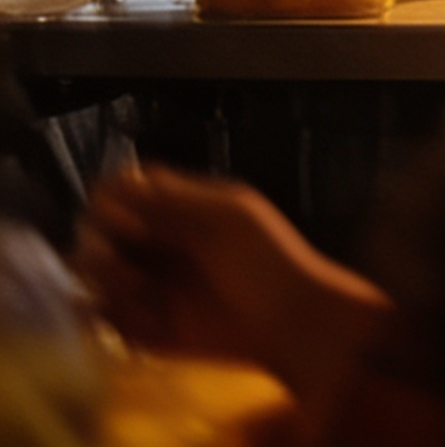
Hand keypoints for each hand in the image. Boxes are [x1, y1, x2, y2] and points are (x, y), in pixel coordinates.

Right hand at [78, 167, 388, 395]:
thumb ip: (174, 197)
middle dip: (100, 246)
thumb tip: (111, 188)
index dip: (111, 206)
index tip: (133, 226)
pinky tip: (141, 317)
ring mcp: (144, 282)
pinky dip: (109, 314)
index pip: (116, 193)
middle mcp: (153, 241)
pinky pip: (100, 316)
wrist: (289, 321)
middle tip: (134, 268)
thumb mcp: (231, 215)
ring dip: (104, 280)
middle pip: (93, 231)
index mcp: (175, 208)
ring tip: (141, 291)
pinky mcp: (140, 323)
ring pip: (89, 272)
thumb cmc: (268, 260)